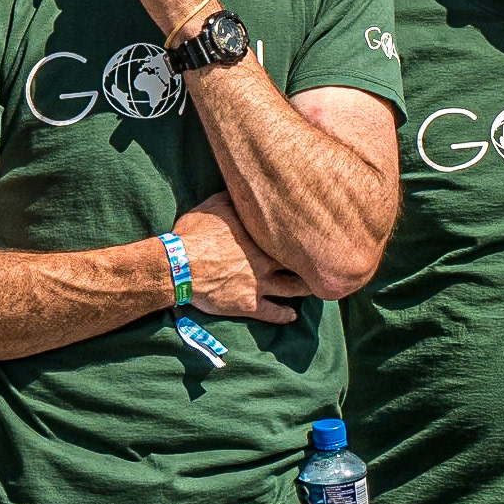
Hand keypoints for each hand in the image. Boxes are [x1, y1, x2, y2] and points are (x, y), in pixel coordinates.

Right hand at [172, 192, 311, 323]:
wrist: (180, 266)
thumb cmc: (194, 233)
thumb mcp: (214, 206)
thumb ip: (234, 198)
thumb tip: (246, 187)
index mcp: (261, 236)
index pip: (292, 234)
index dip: (305, 233)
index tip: (315, 232)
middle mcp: (267, 260)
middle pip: (299, 262)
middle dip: (312, 261)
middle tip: (324, 260)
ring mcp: (260, 284)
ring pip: (293, 288)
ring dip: (305, 288)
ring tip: (313, 287)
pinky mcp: (249, 304)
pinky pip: (272, 313)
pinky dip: (284, 315)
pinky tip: (292, 316)